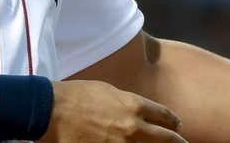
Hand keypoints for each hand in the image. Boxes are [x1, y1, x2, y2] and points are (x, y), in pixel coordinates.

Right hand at [38, 79, 186, 142]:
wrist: (53, 110)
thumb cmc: (76, 96)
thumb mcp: (107, 91)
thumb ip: (126, 102)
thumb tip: (136, 111)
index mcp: (133, 106)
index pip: (162, 116)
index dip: (172, 122)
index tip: (177, 125)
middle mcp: (132, 128)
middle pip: (164, 139)